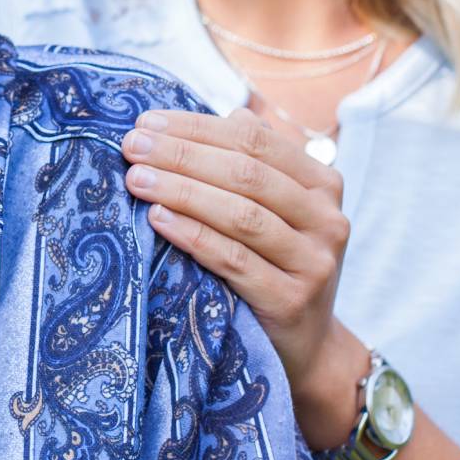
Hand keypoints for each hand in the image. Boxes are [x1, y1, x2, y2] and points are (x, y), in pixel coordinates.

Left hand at [121, 107, 363, 442]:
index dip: (196, 127)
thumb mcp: (273, 209)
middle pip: (245, 173)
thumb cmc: (275, 263)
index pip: (254, 139)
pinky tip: (158, 219)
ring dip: (181, 190)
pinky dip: (193, 234)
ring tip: (136, 178)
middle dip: (181, 154)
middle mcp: (327, 218)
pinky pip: (234, 260)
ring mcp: (314, 261)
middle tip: (132, 146)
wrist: (307, 345)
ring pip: (240, 214)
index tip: (145, 122)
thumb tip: (208, 115)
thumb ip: (249, 162)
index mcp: (322, 182)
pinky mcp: (291, 300)